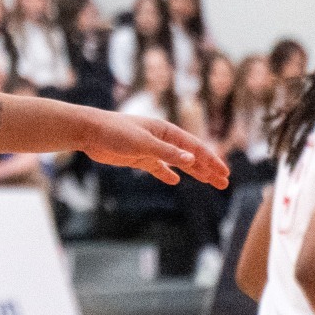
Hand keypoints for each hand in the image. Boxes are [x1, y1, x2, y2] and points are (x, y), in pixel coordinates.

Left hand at [79, 110, 229, 187]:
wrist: (89, 131)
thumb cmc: (115, 132)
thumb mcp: (143, 143)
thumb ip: (167, 152)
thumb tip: (192, 160)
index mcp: (165, 131)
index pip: (194, 147)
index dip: (211, 160)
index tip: (224, 173)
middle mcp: (161, 139)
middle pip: (190, 156)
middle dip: (208, 169)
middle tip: (224, 183)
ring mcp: (150, 149)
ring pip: (177, 162)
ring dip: (193, 172)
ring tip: (209, 182)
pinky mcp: (138, 157)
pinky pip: (157, 167)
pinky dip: (166, 174)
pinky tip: (174, 181)